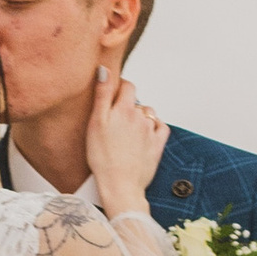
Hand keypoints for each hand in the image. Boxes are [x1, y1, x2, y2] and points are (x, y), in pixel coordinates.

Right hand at [83, 62, 168, 216]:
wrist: (120, 185)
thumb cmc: (103, 158)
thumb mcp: (96, 123)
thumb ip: (102, 94)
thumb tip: (105, 70)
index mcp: (124, 109)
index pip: (127, 85)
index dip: (119, 87)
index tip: (112, 95)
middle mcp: (141, 117)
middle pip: (136, 101)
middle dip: (126, 105)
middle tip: (113, 121)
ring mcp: (151, 131)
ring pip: (147, 114)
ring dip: (139, 117)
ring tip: (125, 132)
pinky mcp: (158, 145)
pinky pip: (160, 127)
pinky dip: (153, 127)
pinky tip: (143, 134)